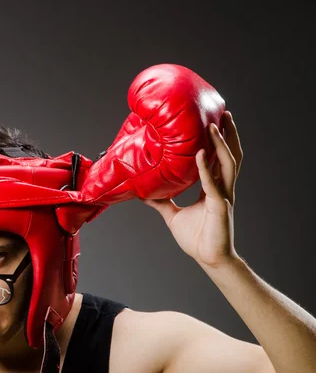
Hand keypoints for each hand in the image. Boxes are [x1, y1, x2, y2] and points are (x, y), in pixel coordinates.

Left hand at [140, 111, 242, 266]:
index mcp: (214, 188)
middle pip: (230, 155)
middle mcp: (222, 188)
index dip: (218, 141)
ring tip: (214, 125)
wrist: (209, 259)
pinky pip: (212, 184)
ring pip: (228, 164)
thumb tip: (142, 193)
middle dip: (228, 134)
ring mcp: (223, 196)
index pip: (219, 159)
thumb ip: (161, 201)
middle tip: (224, 113)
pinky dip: (204, 169)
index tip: (213, 121)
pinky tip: (199, 155)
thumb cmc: (196, 238)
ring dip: (221, 144)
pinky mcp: (219, 207)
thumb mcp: (173, 215)